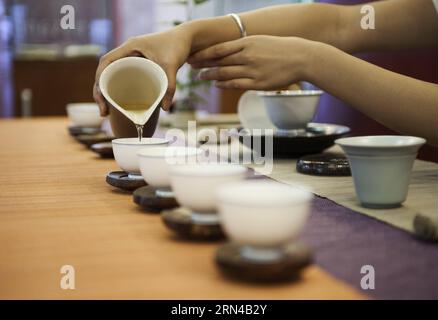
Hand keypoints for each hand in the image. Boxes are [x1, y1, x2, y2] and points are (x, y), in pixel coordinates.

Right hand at [94, 27, 191, 114]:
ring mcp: (131, 57)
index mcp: (130, 47)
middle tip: (104, 111)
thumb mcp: (173, 66)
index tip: (101, 96)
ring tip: (106, 111)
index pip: (106, 61)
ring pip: (112, 74)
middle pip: (105, 70)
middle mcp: (127, 51)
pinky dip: (117, 89)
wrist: (186, 39)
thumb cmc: (177, 46)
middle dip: (100, 91)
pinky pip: (121, 76)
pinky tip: (117, 103)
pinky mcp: (138, 64)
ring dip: (107, 91)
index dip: (100, 79)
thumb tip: (165, 108)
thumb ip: (170, 86)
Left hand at [188, 35, 311, 89]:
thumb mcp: (261, 41)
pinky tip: (216, 84)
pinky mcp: (257, 83)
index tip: (194, 56)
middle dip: (203, 64)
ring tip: (201, 77)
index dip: (204, 54)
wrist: (301, 57)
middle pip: (218, 61)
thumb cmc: (281, 48)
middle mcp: (247, 56)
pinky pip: (235, 84)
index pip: (219, 49)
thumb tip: (229, 51)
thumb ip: (244, 46)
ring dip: (210, 75)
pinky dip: (223, 84)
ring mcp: (252, 70)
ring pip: (224, 73)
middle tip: (191, 66)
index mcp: (247, 42)